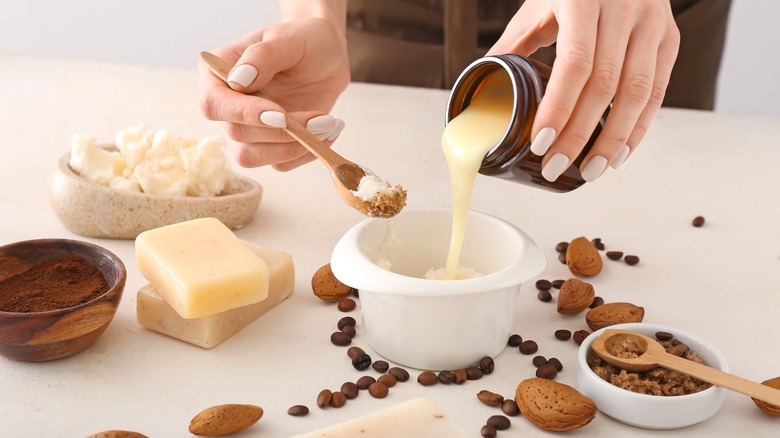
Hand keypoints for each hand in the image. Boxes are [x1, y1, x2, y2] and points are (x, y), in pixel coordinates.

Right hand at [198, 17, 350, 170]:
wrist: (327, 56)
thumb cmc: (304, 40)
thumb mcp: (288, 39)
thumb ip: (262, 55)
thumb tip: (238, 81)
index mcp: (217, 74)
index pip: (215, 104)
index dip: (245, 114)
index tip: (281, 115)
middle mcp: (227, 106)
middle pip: (237, 135)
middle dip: (282, 132)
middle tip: (322, 120)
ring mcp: (248, 128)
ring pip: (254, 157)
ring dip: (294, 148)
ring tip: (328, 125)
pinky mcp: (270, 144)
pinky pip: (280, 163)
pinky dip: (307, 153)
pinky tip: (328, 131)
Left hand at [488, 0, 679, 181]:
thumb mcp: (536, 6)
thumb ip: (511, 46)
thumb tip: (482, 90)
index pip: (574, 64)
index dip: (558, 109)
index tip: (539, 144)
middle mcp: (624, 6)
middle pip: (605, 84)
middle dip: (579, 135)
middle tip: (554, 167)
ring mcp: (653, 21)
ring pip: (638, 93)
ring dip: (613, 140)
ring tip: (590, 172)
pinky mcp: (670, 36)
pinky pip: (658, 91)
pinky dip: (639, 127)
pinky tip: (618, 152)